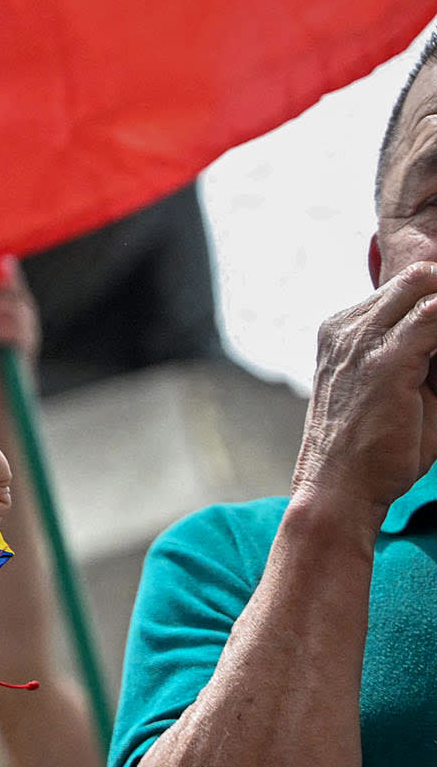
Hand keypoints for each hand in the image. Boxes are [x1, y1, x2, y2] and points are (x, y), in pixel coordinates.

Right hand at [291, 258, 436, 526]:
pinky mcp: (386, 360)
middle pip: (417, 275)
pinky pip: (436, 315)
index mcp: (343, 331)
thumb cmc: (372, 450)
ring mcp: (361, 340)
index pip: (406, 287)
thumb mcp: (398, 388)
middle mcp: (346, 327)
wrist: (339, 491)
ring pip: (426, 283)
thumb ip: (427, 356)